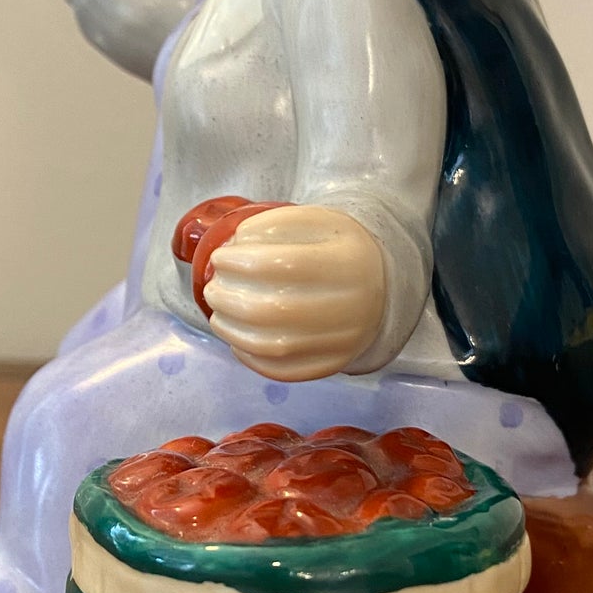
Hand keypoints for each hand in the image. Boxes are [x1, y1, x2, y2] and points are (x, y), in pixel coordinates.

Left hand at [202, 205, 386, 380]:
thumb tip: (235, 246)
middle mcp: (351, 306)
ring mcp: (343, 342)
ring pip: (274, 346)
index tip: (220, 257)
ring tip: (218, 314)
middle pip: (273, 310)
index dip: (241, 262)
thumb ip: (275, 224)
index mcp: (349, 262)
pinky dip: (250, 357)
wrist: (379, 286)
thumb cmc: (336, 250)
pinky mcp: (332, 365)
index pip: (284, 264)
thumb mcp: (318, 221)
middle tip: (213, 288)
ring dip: (232, 330)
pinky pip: (283, 371)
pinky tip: (238, 340)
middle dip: (228, 299)